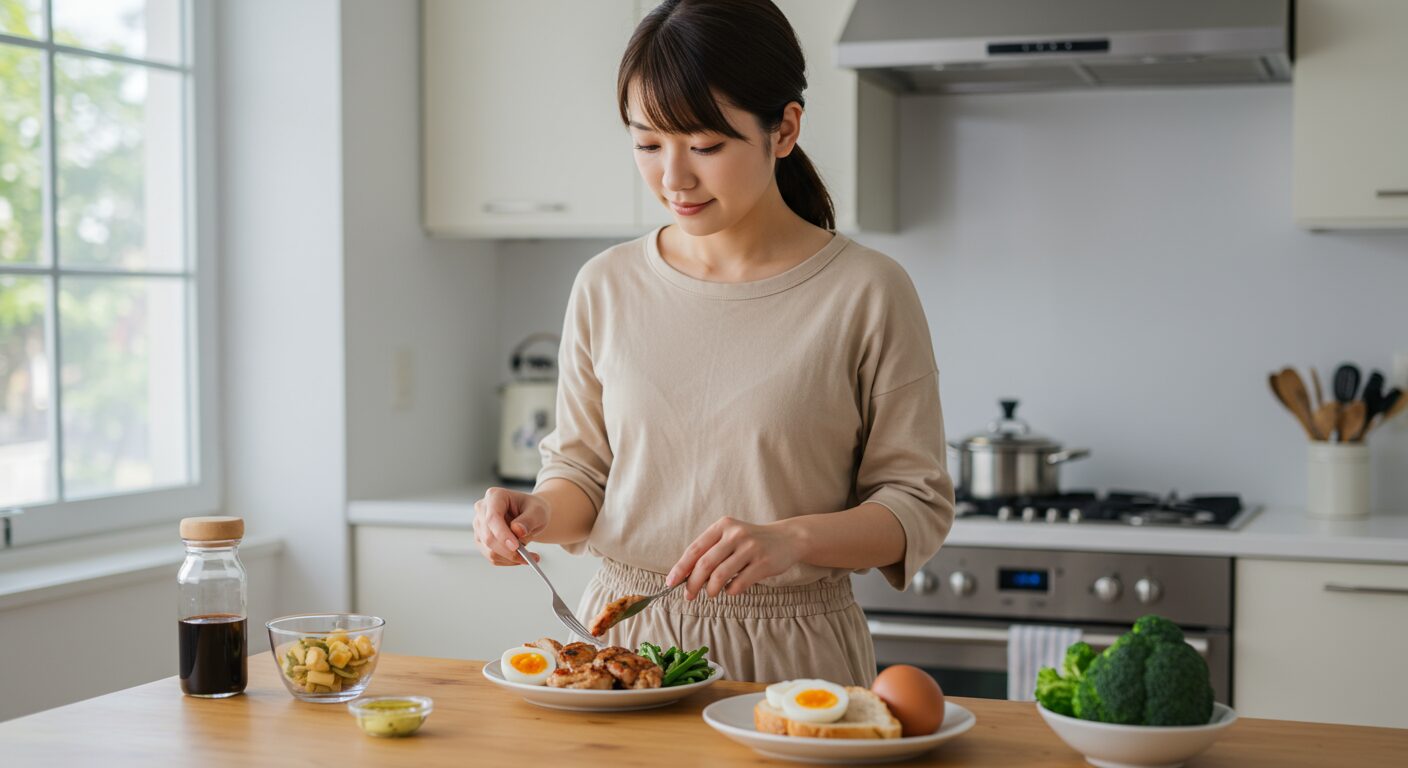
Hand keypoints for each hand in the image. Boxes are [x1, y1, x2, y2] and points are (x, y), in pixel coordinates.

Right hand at [473, 487, 551, 565]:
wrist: (530, 515)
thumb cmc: (533, 509)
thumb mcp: (538, 511)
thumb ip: (529, 520)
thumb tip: (517, 531)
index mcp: (495, 496)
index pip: (492, 518)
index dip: (502, 534)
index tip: (516, 547)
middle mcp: (482, 510)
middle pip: (489, 537)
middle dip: (509, 551)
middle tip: (529, 557)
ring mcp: (479, 526)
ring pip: (489, 550)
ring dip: (511, 558)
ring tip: (530, 556)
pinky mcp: (481, 540)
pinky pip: (492, 557)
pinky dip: (508, 561)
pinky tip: (521, 557)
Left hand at [666, 517, 807, 599]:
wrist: (787, 538)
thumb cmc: (751, 541)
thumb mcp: (730, 537)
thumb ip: (710, 551)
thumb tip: (685, 575)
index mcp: (722, 526)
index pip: (695, 549)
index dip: (681, 568)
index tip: (671, 583)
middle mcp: (735, 534)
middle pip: (705, 564)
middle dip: (693, 584)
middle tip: (688, 596)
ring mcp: (750, 548)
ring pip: (720, 576)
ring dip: (711, 590)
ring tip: (711, 593)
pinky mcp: (763, 563)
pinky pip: (738, 584)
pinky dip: (730, 591)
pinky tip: (731, 589)